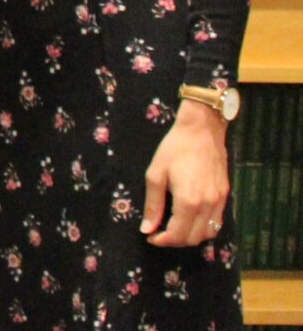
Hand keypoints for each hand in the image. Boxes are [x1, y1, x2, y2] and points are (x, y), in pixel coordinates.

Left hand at [142, 99, 230, 246]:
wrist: (202, 131)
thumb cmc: (174, 149)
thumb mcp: (155, 175)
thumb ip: (153, 205)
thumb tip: (147, 229)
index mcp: (188, 201)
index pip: (178, 234)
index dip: (162, 241)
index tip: (150, 237)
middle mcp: (208, 205)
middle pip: (194, 238)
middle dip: (174, 241)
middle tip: (159, 234)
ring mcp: (220, 201)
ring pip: (209, 233)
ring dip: (190, 237)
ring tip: (173, 228)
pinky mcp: (225, 195)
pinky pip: (217, 221)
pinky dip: (204, 227)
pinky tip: (190, 220)